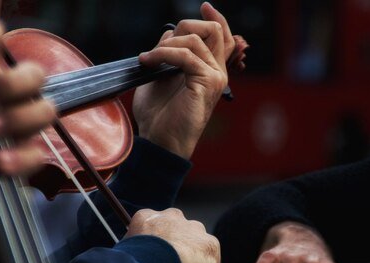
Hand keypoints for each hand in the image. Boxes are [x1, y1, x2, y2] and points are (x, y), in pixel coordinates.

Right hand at [125, 208, 219, 262]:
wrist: (148, 259)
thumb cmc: (130, 260)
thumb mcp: (127, 253)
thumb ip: (137, 256)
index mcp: (149, 217)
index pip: (157, 233)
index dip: (159, 254)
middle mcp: (173, 218)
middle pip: (180, 242)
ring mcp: (193, 230)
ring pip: (197, 257)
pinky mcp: (209, 246)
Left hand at [132, 2, 233, 158]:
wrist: (160, 142)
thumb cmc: (158, 116)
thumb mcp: (159, 78)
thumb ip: (167, 55)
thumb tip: (168, 34)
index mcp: (208, 71)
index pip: (222, 37)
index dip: (215, 17)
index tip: (204, 5)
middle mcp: (217, 72)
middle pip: (214, 30)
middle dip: (183, 27)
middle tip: (159, 47)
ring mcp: (215, 77)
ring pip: (195, 38)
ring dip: (165, 45)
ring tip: (147, 60)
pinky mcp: (208, 82)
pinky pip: (186, 55)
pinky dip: (163, 54)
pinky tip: (148, 62)